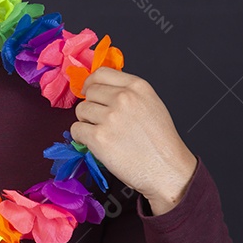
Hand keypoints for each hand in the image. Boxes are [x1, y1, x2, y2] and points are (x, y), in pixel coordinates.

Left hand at [69, 67, 197, 215]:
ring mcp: (110, 118)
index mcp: (137, 87)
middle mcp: (123, 98)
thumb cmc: (161, 142)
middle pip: (89, 92)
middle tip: (101, 120)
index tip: (89, 92)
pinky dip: (81, 137)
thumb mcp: (151, 104)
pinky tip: (96, 144)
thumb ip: (128, 93)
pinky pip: (76, 130)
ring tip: (103, 133)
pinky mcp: (99, 138)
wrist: (167, 169)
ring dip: (86, 122)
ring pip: (81, 110)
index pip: (101, 73)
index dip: (92, 83)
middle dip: (91, 105)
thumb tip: (102, 89)